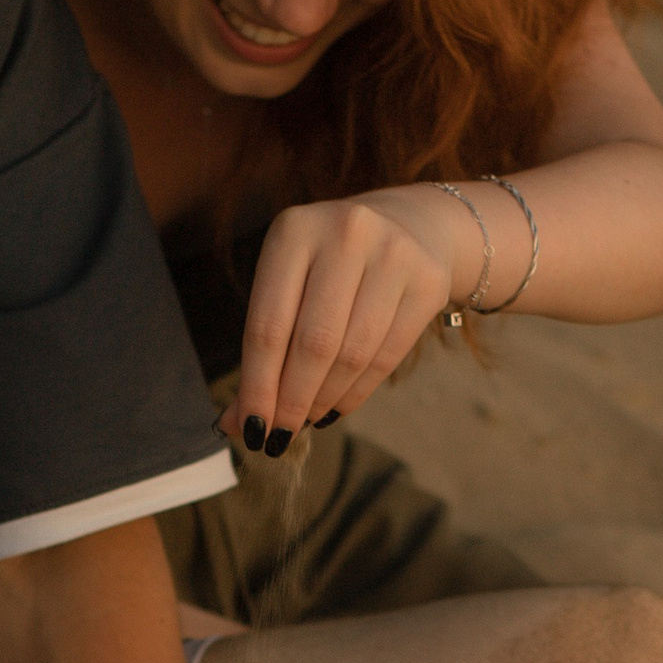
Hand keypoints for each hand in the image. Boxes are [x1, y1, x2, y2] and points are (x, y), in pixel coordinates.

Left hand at [226, 194, 461, 445]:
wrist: (411, 226)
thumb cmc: (330, 265)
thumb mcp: (288, 284)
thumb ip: (262, 348)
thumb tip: (233, 423)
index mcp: (295, 230)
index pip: (268, 325)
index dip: (258, 387)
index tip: (251, 430)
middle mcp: (346, 234)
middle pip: (313, 344)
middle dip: (292, 402)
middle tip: (279, 436)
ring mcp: (394, 255)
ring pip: (352, 355)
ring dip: (324, 400)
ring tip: (308, 419)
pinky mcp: (429, 282)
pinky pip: (386, 357)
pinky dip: (356, 393)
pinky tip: (336, 406)